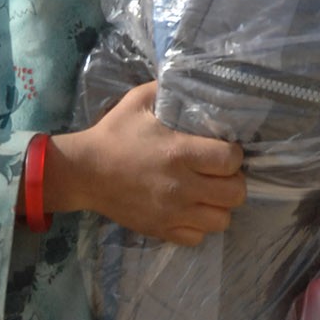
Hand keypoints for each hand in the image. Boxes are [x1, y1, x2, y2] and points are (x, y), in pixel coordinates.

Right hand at [45, 80, 245, 245]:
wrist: (84, 172)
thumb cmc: (113, 134)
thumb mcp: (139, 102)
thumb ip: (168, 90)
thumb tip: (191, 81)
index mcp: (180, 153)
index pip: (231, 160)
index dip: (233, 154)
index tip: (222, 150)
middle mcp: (182, 186)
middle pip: (235, 193)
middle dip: (233, 181)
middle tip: (219, 174)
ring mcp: (173, 212)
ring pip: (222, 220)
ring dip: (220, 206)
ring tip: (208, 195)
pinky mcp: (161, 230)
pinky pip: (198, 237)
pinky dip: (198, 226)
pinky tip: (190, 211)